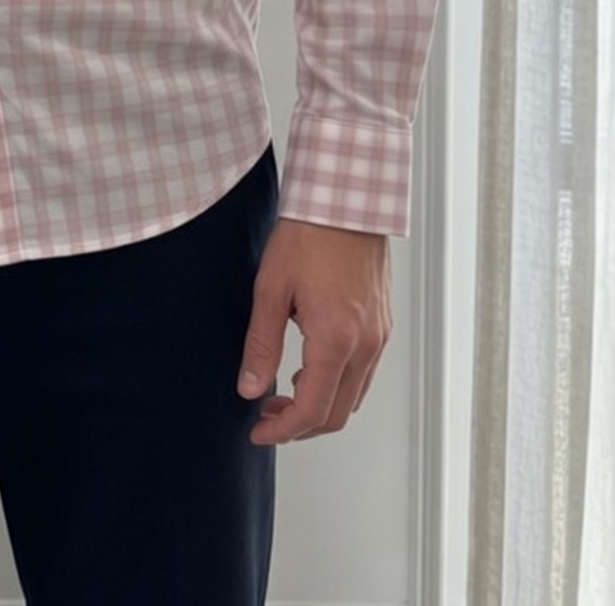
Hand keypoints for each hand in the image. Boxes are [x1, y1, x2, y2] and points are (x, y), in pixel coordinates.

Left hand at [237, 217, 390, 444]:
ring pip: (354, 396)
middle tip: (266, 417)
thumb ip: (261, 344)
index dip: (282, 431)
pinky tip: (310, 368)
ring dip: (320, 406)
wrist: (346, 198)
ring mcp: (379, 335)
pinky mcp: (383, 323)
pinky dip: (338, 384)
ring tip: (283, 392)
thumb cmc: (309, 234)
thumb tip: (249, 388)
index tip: (258, 433)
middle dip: (300, 425)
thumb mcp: (271, 288)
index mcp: (336, 340)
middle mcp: (365, 344)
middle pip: (337, 413)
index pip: (312, 410)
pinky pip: (364, 372)